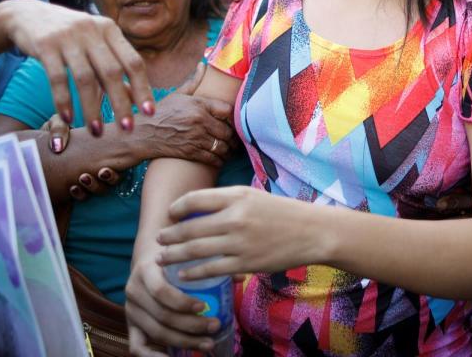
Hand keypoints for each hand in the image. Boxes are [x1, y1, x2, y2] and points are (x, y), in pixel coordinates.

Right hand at [0, 0, 153, 136]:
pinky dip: (64, 101)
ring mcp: (67, 36)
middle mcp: (92, 30)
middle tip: (127, 129)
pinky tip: (68, 119)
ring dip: (92, 108)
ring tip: (96, 132)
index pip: (133, 62)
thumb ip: (114, 69)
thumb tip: (135, 99)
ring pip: (85, 78)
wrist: (26, 15)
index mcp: (110, 30)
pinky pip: (57, 78)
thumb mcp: (94, 46)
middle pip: (112, 72)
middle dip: (121, 103)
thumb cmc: (69, 37)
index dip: (143, 88)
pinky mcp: (45, 44)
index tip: (150, 113)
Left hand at [38, 114, 119, 200]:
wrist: (36, 152)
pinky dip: (81, 193)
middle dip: (111, 177)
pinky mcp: (78, 190)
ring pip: (102, 188)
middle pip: (115, 177)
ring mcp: (89, 178)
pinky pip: (85, 196)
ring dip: (95, 186)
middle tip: (102, 172)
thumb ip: (59, 128)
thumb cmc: (50, 134)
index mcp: (101, 147)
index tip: (107, 164)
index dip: (119, 164)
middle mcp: (99, 164)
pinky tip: (72, 188)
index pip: (119, 157)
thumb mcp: (55, 125)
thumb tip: (59, 145)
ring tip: (83, 178)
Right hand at [126, 254, 218, 354]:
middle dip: (192, 326)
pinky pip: (137, 346)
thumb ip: (210, 262)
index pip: (161, 291)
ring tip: (208, 343)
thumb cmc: (173, 256)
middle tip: (215, 326)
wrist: (150, 256)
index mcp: (145, 271)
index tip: (204, 306)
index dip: (182, 302)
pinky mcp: (130, 324)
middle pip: (163, 316)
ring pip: (156, 333)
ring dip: (184, 341)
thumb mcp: (185, 254)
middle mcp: (134, 291)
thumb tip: (241, 276)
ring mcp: (131, 310)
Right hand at [133, 67, 234, 166]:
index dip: (233, 117)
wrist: (141, 134)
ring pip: (222, 146)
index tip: (233, 121)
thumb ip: (193, 81)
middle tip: (235, 139)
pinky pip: (213, 158)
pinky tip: (220, 158)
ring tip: (229, 150)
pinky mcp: (191, 152)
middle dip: (233, 137)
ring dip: (228, 150)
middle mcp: (199, 120)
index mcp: (198, 104)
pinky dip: (220, 160)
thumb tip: (203, 65)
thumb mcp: (176, 95)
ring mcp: (195, 137)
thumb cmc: (159, 113)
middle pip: (228, 131)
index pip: (228, 110)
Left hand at [156, 186, 319, 279]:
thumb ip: (227, 201)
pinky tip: (184, 274)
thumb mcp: (254, 197)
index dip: (177, 208)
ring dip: (175, 255)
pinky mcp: (246, 263)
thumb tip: (197, 209)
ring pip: (196, 250)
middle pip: (190, 228)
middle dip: (169, 235)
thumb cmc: (282, 213)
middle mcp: (236, 217)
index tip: (170, 215)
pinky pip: (211, 269)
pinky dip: (193, 273)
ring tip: (162, 258)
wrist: (312, 232)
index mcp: (238, 196)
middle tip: (159, 240)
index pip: (195, 199)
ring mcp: (240, 242)